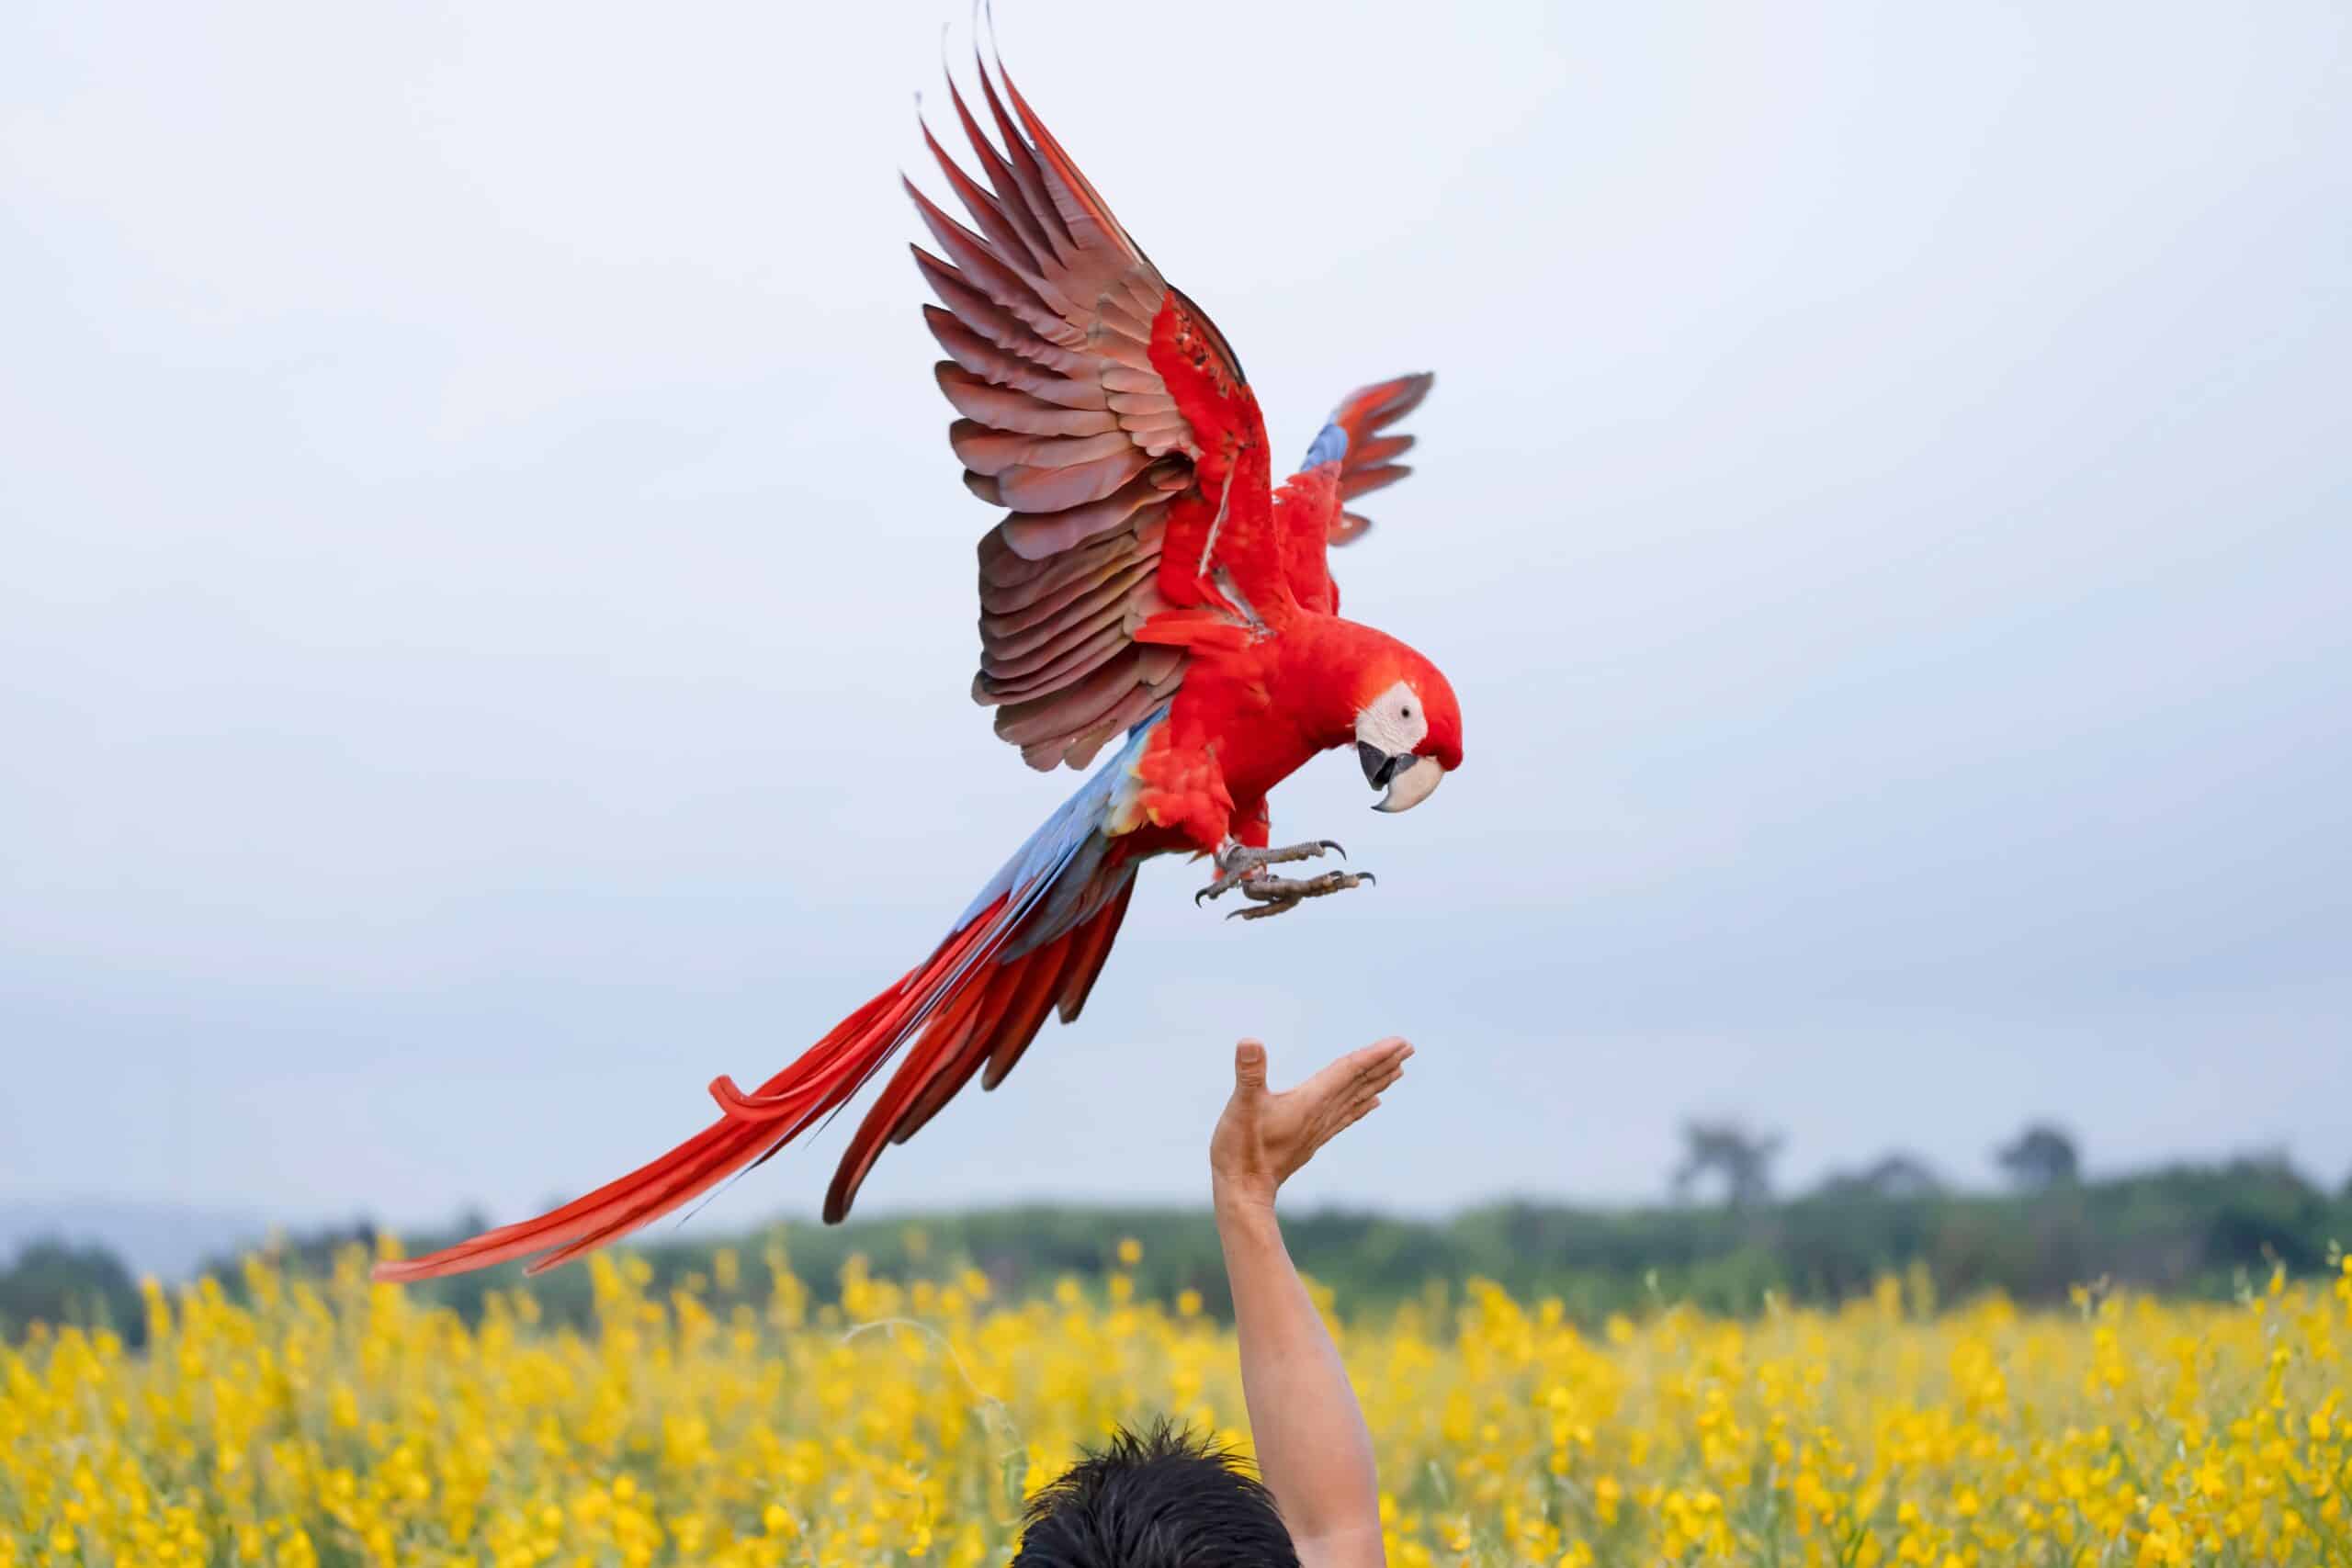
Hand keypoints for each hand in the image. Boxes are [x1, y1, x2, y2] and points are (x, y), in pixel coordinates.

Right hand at [1210, 1037, 1412, 1212]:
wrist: (1243, 1192)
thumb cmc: (1240, 1148)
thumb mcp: (1241, 1105)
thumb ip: (1248, 1073)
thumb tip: (1249, 1041)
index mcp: (1310, 1101)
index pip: (1349, 1071)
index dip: (1375, 1055)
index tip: (1401, 1043)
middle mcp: (1321, 1114)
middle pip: (1359, 1083)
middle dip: (1384, 1064)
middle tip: (1409, 1047)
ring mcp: (1318, 1129)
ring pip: (1356, 1099)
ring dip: (1378, 1082)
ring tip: (1399, 1070)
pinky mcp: (1311, 1140)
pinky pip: (1346, 1117)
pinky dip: (1363, 1106)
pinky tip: (1375, 1103)